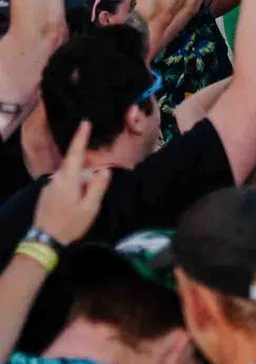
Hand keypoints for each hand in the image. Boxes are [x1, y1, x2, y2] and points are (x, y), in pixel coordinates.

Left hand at [30, 123, 109, 244]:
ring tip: (83, 204)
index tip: (85, 122)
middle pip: (74, 167)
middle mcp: (55, 179)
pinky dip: (72, 190)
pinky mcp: (45, 195)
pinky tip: (74, 206)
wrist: (44, 241)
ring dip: (79, 184)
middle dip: (86, 172)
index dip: (80, 137)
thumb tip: (103, 170)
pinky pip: (62, 186)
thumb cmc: (70, 224)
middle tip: (93, 191)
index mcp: (67, 179)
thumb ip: (98, 186)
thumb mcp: (90, 207)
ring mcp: (48, 187)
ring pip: (69, 178)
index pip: (75, 153)